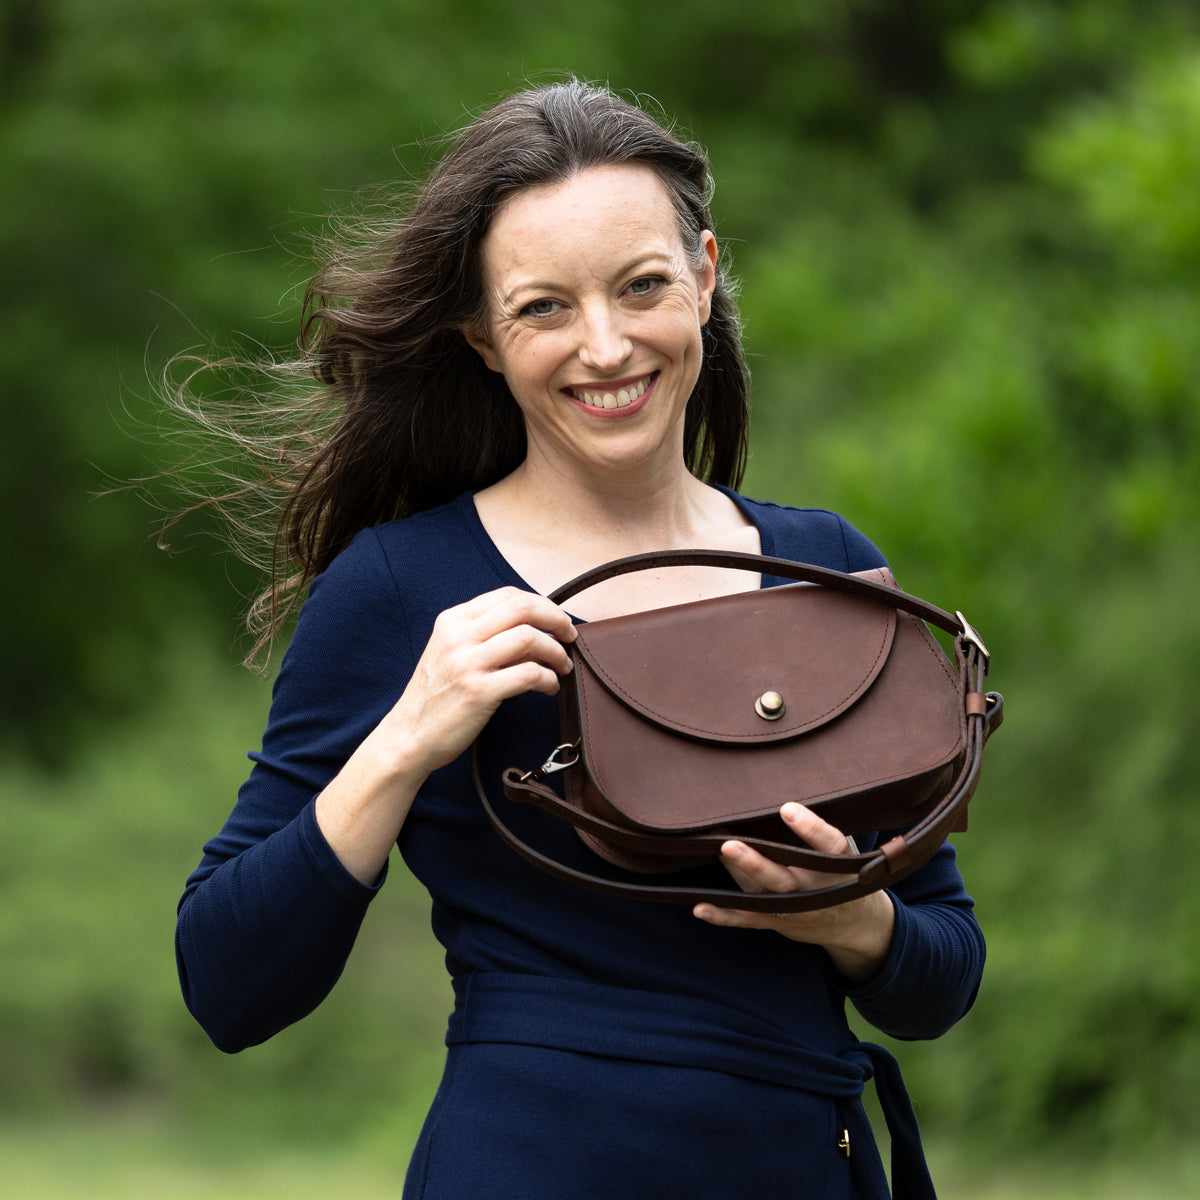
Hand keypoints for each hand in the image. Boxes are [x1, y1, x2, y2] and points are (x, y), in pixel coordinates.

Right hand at [316, 586, 577, 884]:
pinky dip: (548, 679)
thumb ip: (478, 633)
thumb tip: (528, 623)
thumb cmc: (435, 697)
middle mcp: (459, 636)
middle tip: (570, 636)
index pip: (508, 595)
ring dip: (556, 651)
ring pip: (529, 638)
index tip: (557, 619)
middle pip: (523, 609)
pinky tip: (550, 688)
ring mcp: (468, 663)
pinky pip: (529, 674)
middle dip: (556, 619)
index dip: (542, 604)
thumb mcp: (449, 651)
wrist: (408, 737)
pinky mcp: (479, 692)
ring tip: (562, 666)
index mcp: (453, 620)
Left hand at [692, 802, 895, 984]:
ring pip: (762, 896)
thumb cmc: (840, 871)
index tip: (787, 808)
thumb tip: (777, 790)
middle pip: (784, 877)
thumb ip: (817, 830)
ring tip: (718, 855)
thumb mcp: (842, 850)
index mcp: (837, 865)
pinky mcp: (777, 921)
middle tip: (730, 844)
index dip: (810, 828)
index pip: (828, 845)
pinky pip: (748, 919)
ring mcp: (795, 910)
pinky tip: (701, 908)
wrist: (856, 923)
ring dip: (739, 876)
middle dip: (756, 863)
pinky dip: (724, 916)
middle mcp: (815, 890)